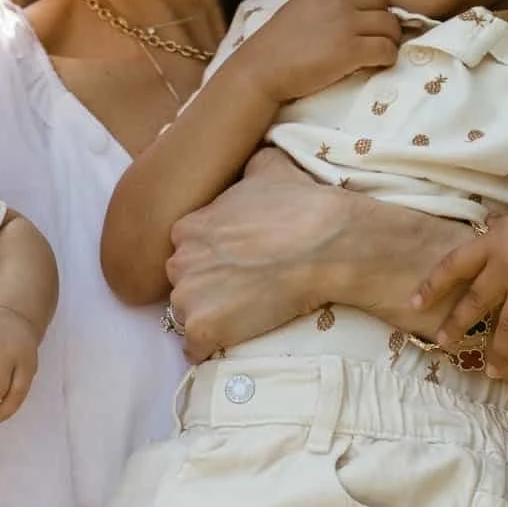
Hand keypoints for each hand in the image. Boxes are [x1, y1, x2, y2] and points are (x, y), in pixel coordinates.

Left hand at [163, 150, 340, 360]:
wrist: (328, 245)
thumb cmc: (302, 206)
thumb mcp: (270, 167)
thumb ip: (248, 167)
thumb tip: (252, 156)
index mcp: (187, 227)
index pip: (186, 252)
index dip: (211, 261)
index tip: (234, 266)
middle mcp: (180, 261)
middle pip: (182, 284)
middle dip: (206, 289)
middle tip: (241, 291)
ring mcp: (189, 298)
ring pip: (186, 316)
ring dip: (208, 318)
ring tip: (242, 315)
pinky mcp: (204, 330)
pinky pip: (194, 350)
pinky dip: (210, 349)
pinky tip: (233, 339)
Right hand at [232, 0, 400, 106]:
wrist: (260, 70)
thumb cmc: (270, 47)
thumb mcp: (294, 10)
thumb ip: (318, 4)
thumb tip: (338, 13)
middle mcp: (337, 1)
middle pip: (381, 1)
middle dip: (384, 17)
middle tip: (378, 33)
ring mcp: (346, 24)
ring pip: (390, 25)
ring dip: (390, 38)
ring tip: (381, 50)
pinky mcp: (352, 50)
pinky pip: (386, 49)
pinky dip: (387, 57)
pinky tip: (378, 63)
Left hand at [410, 183, 507, 374]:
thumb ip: (503, 223)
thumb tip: (487, 218)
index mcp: (492, 242)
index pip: (453, 265)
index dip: (432, 285)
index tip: (413, 302)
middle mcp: (504, 265)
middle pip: (474, 301)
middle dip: (457, 325)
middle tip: (442, 343)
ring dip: (500, 351)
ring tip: (493, 370)